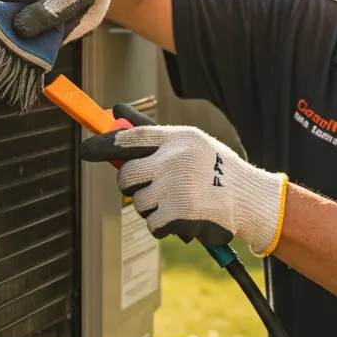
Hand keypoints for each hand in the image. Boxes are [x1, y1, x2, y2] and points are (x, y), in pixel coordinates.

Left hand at [80, 105, 288, 255]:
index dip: (104, 144)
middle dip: (132, 186)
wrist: (251, 201)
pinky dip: (165, 226)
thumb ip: (151, 133)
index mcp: (178, 138)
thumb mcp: (190, 144)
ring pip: (140, 203)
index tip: (86, 150)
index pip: (131, 138)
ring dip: (154, 208)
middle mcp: (175, 159)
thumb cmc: (217, 170)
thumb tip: (115, 110)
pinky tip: (186, 218)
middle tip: (151, 188)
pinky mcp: (179, 214)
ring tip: (181, 202)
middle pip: (126, 176)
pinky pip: (153, 224)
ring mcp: (176, 187)